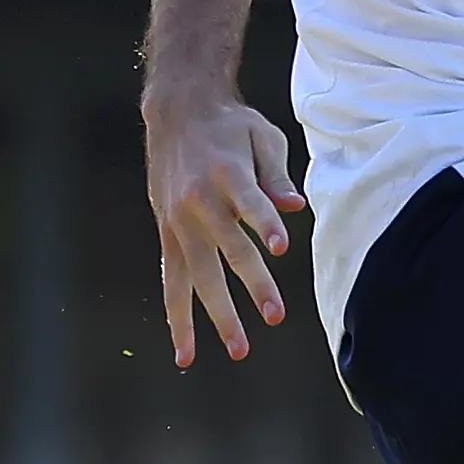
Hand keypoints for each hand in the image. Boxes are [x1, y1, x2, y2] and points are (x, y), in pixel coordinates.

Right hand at [146, 95, 306, 365]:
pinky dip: (177, 316)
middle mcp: (199, 202)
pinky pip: (171, 281)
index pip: (249, 202)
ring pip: (197, 277)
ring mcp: (179, 222)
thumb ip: (277, 175)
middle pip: (228, 249)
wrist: (177, 113)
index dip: (265, 223)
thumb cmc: (231, 126)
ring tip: (239, 349)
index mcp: (227, 172)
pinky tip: (186, 351)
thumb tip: (296, 207)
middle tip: (277, 316)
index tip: (282, 247)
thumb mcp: (262, 136)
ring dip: (218, 315)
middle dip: (253, 284)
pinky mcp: (167, 234)